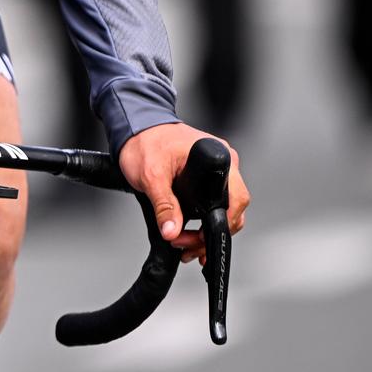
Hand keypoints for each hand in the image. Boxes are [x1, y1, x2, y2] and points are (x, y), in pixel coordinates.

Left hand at [117, 121, 250, 263]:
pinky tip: (188, 232)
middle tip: (187, 245)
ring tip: (184, 243)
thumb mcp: (150, 176)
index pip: (236, 199)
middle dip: (209, 234)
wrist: (135, 126)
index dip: (222, 224)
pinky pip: (213, 203)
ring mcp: (217, 170)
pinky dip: (202, 221)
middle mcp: (224, 163)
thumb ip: (163, 205)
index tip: (202, 238)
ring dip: (204, 231)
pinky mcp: (206, 177)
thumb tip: (172, 230)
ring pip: (223, 209)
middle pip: (232, 209)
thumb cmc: (144, 141)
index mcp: (218, 157)